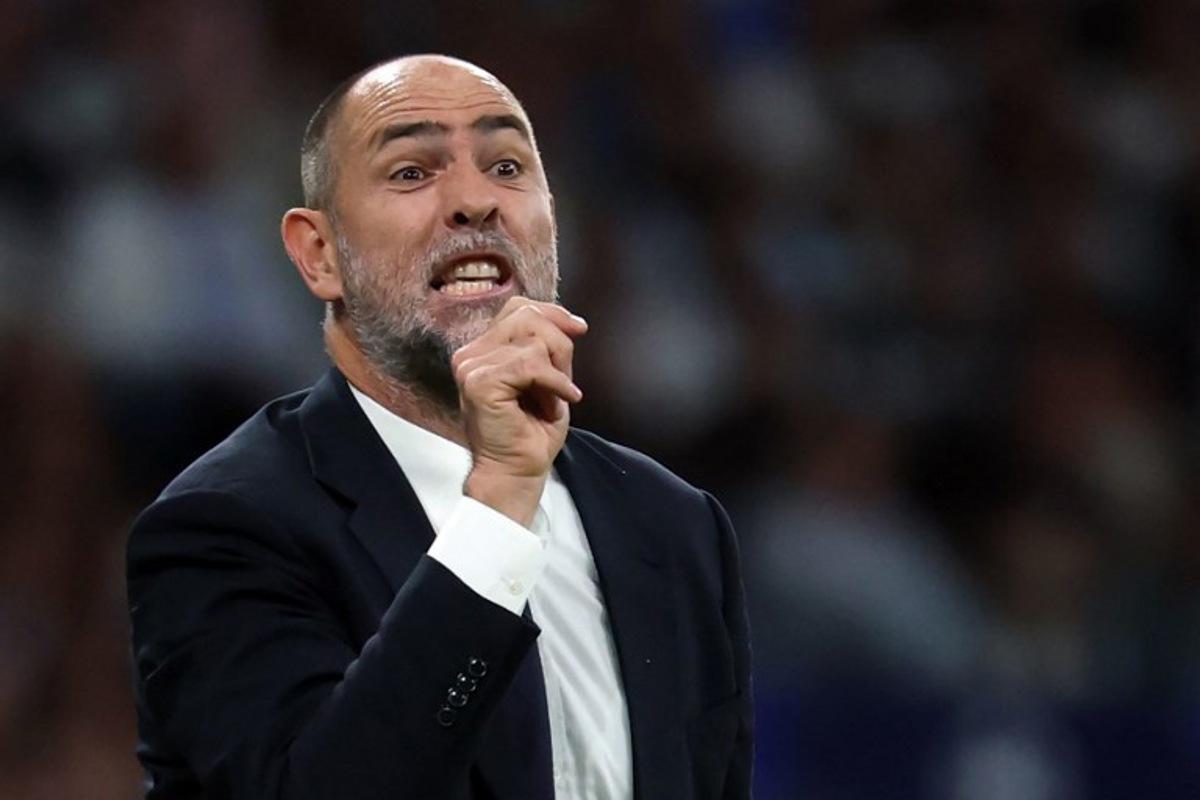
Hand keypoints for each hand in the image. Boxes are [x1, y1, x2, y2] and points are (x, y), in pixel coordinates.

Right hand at [451, 298, 587, 525]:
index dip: (552, 313)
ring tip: (551, 401)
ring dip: (556, 373)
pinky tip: (554, 406)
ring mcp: (471, 367)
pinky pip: (531, 364)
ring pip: (534, 340)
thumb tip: (571, 322)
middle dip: (559, 345)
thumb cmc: (531, 432)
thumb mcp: (546, 378)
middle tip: (564, 382)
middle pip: (528, 316)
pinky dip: (553, 384)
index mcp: (482, 349)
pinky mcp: (480, 382)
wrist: (517, 471)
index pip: (518, 307)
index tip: (579, 329)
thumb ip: (548, 346)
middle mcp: (470, 354)